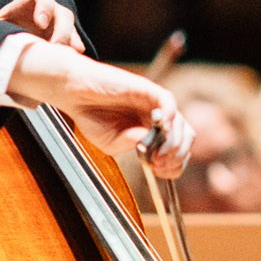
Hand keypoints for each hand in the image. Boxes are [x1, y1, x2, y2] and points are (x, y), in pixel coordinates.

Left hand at [0, 0, 84, 51]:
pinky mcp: (64, 40)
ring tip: (68, 57)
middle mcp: (51, 11)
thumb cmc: (6, 25)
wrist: (12, 35)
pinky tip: (70, 63)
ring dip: (71, 43)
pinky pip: (74, 45)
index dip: (45, 6)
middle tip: (55, 46)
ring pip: (71, 31)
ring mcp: (59, 26)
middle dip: (62, 30)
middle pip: (64, 14)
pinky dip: (73, 54)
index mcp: (33, 0)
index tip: (40, 23)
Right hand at [7, 40, 192, 177]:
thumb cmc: (91, 116)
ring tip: (157, 155)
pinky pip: (168, 101)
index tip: (159, 172)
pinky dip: (169, 116)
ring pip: (180, 122)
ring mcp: (153, 103)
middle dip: (178, 155)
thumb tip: (152, 146)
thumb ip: (134, 145)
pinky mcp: (147, 89)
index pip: (177, 149)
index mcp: (151, 131)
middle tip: (159, 165)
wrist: (75, 93)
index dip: (175, 163)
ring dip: (173, 143)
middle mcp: (156, 117)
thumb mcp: (112, 143)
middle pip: (185, 136)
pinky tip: (159, 129)